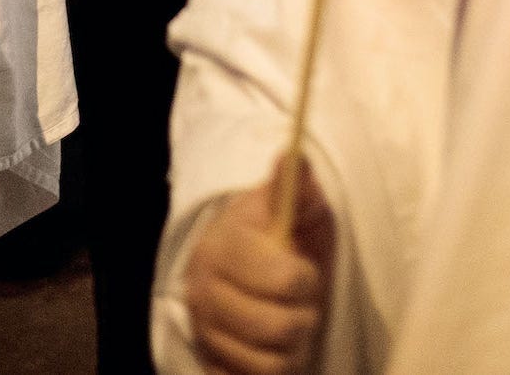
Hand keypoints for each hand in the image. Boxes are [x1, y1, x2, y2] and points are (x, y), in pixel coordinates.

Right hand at [184, 157, 337, 374]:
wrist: (245, 272)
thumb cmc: (279, 240)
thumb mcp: (293, 212)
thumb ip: (296, 188)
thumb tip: (294, 156)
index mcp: (222, 245)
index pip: (284, 278)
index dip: (305, 278)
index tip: (304, 268)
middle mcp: (203, 290)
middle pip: (278, 327)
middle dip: (304, 317)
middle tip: (300, 301)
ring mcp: (204, 330)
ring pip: (270, 363)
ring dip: (293, 348)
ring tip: (289, 325)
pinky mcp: (209, 362)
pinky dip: (272, 372)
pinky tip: (272, 349)